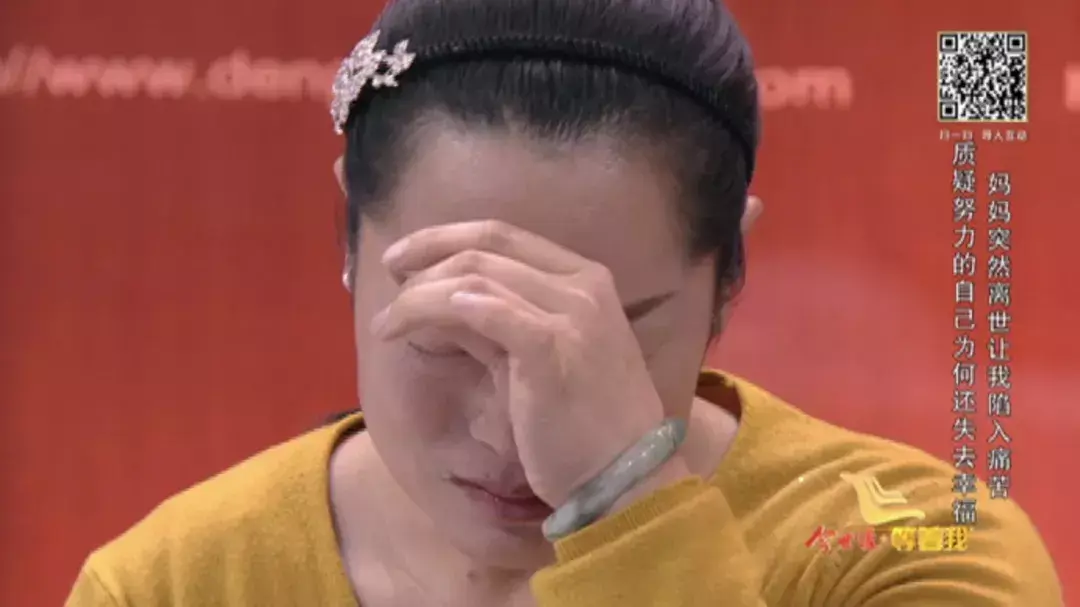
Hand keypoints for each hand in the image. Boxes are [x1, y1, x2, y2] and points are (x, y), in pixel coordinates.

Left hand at [372, 220, 669, 506]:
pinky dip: (443, 310)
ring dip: (419, 296)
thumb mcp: (538, 358)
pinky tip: (413, 327)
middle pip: (485, 247)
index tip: (403, 257)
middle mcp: (582, 284)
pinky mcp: (551, 347)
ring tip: (387, 322)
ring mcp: (571, 313)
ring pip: (476, 277)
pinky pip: (487, 311)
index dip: (443, 237)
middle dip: (424, 257)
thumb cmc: (583, 424)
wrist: (625, 476)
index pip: (502, 234)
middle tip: (388, 280)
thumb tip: (441, 304)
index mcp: (584, 278)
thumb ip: (497, 324)